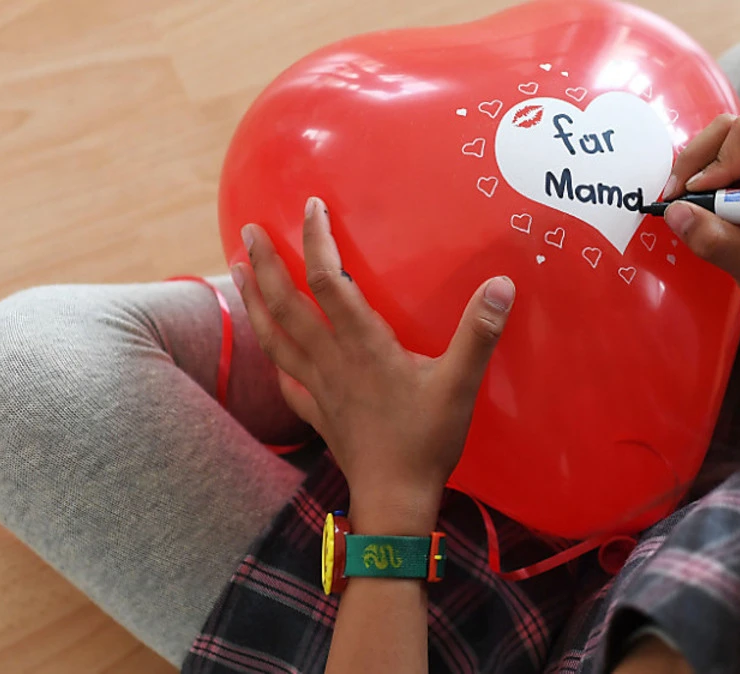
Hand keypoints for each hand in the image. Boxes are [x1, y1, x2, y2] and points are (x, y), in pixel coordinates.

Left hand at [231, 197, 515, 533]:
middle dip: (266, 263)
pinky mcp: (316, 412)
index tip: (311, 207)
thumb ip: (479, 333)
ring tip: (238, 268)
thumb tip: (501, 285)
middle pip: (286, 304)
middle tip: (249, 230)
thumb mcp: (460, 384)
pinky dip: (270, 352)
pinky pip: (284, 375)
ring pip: (274, 336)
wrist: (394, 499)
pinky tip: (266, 342)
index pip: (331, 282)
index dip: (317, 242)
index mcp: (364, 346)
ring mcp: (318, 387)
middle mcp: (332, 360)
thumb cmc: (426, 440)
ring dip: (254, 299)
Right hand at [662, 114, 739, 310]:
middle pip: (729, 132)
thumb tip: (676, 213)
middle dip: (696, 162)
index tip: (693, 195)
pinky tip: (696, 212)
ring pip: (719, 147)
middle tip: (676, 198)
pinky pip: (719, 168)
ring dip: (695, 175)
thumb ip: (718, 241)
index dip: (714, 162)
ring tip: (685, 207)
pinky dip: (700, 187)